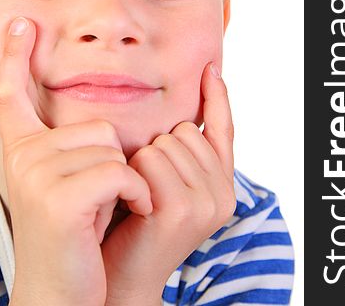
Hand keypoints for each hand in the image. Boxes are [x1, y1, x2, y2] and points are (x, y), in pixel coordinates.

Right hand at [0, 17, 151, 305]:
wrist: (64, 292)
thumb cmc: (78, 234)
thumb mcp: (74, 182)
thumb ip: (79, 147)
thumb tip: (103, 122)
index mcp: (26, 149)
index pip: (13, 93)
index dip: (15, 56)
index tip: (21, 24)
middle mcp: (24, 156)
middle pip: (99, 126)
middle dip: (113, 164)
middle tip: (97, 201)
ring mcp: (38, 176)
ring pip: (113, 150)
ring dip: (124, 184)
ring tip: (102, 212)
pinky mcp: (59, 199)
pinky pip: (120, 175)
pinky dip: (135, 197)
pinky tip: (122, 217)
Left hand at [101, 62, 235, 305]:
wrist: (121, 274)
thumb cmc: (136, 221)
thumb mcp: (166, 182)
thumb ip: (181, 153)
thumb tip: (181, 111)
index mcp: (222, 185)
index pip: (223, 129)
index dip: (217, 97)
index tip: (209, 69)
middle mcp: (222, 193)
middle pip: (186, 130)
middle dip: (158, 146)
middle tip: (147, 184)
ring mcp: (205, 203)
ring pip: (166, 142)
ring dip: (143, 160)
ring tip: (140, 193)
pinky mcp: (181, 210)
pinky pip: (151, 159)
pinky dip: (134, 171)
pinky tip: (133, 199)